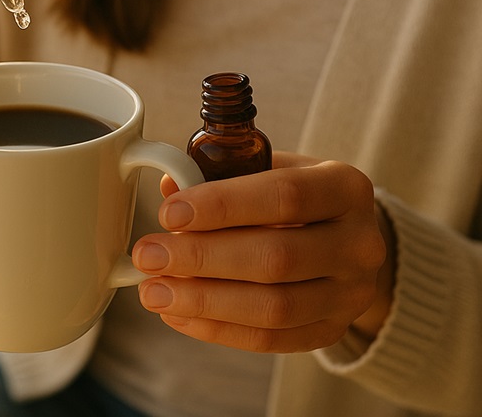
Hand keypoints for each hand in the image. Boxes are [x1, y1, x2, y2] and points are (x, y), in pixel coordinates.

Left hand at [134, 153, 390, 352]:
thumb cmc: (296, 195)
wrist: (346, 237)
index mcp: (345, 187)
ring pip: (273, 307)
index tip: (169, 213)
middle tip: (148, 256)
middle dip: (202, 258)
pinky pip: (271, 339)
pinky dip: (218, 329)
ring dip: (204, 301)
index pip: (284, 196)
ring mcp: (352, 294)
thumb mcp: (270, 168)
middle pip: (275, 258)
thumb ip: (223, 173)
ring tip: (153, 291)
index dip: (222, 206)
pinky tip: (178, 314)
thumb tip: (169, 188)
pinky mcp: (333, 330)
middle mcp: (360, 242)